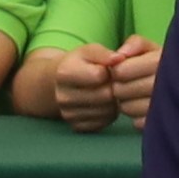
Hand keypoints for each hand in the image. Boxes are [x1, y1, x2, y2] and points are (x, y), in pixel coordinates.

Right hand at [47, 38, 161, 133]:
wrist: (58, 83)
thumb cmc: (79, 64)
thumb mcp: (89, 51)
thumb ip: (104, 53)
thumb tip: (120, 59)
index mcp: (64, 73)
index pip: (99, 75)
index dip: (110, 71)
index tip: (108, 69)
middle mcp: (63, 97)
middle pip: (105, 96)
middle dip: (114, 88)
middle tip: (112, 82)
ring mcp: (68, 114)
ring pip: (107, 112)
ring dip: (114, 102)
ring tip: (108, 92)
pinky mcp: (76, 127)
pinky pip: (103, 123)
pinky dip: (108, 114)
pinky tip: (104, 104)